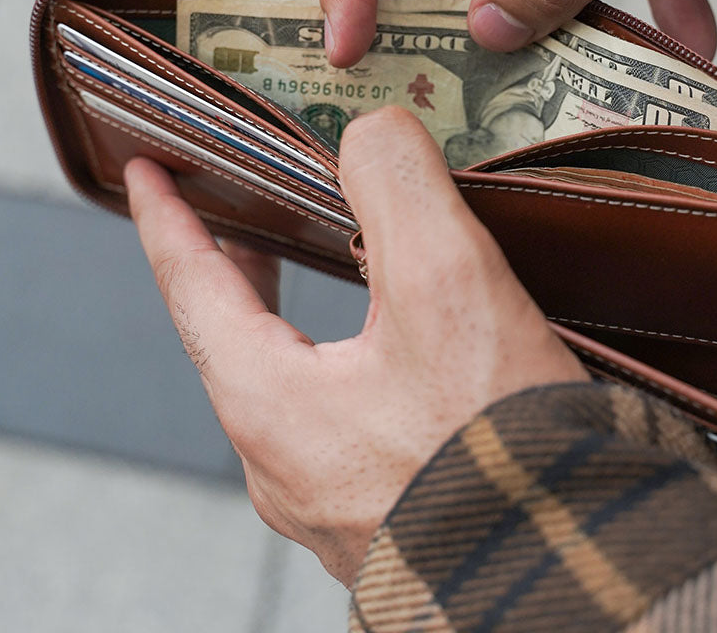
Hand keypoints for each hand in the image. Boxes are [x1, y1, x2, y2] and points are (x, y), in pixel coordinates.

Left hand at [123, 107, 586, 585]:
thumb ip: (396, 183)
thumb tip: (370, 132)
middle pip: (234, 337)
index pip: (191, 285)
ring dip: (290, 315)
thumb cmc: (501, 453)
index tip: (143, 171)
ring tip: (313, 268)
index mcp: (270, 402)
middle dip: (233, 265)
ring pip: (288, 380)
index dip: (165, 216)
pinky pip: (336, 418)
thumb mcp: (447, 285)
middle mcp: (284, 460)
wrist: (573, 584)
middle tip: (235, 212)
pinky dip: (341, 361)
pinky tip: (392, 354)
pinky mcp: (383, 512)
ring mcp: (330, 497)